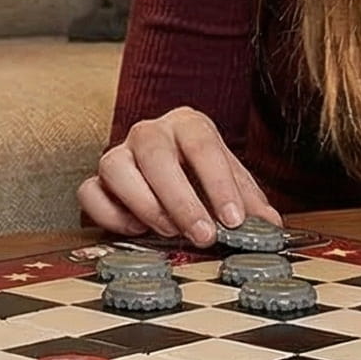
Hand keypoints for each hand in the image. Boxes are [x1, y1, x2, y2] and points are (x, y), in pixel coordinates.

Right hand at [78, 107, 279, 246]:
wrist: (170, 172)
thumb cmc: (201, 176)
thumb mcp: (231, 184)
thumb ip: (250, 203)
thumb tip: (270, 227)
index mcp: (188, 124)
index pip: (202, 144)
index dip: (219, 183)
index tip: (234, 219)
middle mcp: (149, 132)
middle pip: (156, 155)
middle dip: (181, 199)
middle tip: (204, 235)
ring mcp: (118, 153)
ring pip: (115, 166)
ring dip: (144, 204)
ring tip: (169, 232)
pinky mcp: (96, 179)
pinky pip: (90, 192)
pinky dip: (110, 214)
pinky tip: (137, 230)